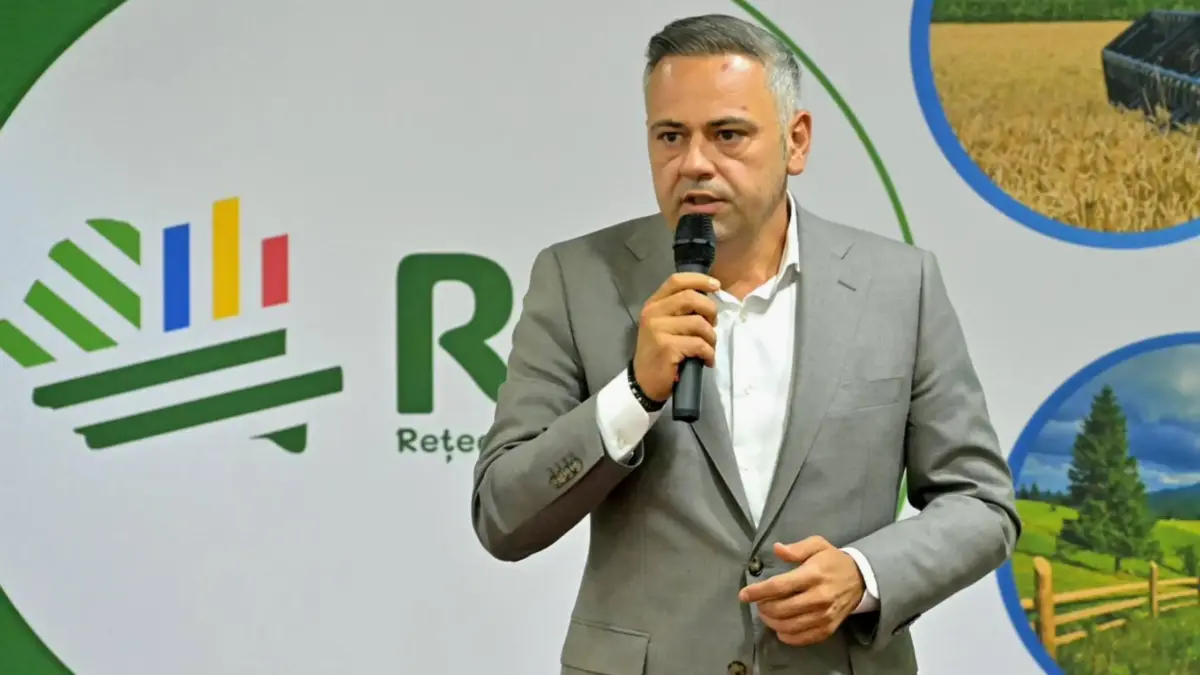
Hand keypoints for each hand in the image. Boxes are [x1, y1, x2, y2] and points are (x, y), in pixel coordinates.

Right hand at [632, 272, 719, 401]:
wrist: (644, 382)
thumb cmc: (658, 353)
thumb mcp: (663, 325)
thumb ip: (679, 310)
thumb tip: (707, 300)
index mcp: (653, 304)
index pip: (676, 280)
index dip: (699, 280)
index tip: (716, 285)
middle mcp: (653, 313)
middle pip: (691, 298)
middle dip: (710, 310)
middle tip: (713, 325)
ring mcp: (658, 330)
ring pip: (699, 323)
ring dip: (711, 338)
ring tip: (708, 348)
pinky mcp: (667, 347)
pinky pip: (699, 344)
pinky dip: (709, 353)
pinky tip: (707, 361)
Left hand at [738, 537, 865, 646]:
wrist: (861, 579)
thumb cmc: (833, 561)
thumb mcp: (817, 545)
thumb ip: (796, 548)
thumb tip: (776, 549)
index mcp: (813, 574)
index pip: (779, 586)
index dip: (758, 592)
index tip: (743, 595)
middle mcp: (818, 597)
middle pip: (781, 609)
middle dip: (763, 608)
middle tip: (758, 603)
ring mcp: (824, 615)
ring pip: (789, 626)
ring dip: (772, 622)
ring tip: (766, 614)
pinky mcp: (828, 628)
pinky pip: (803, 638)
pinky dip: (787, 637)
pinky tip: (779, 629)